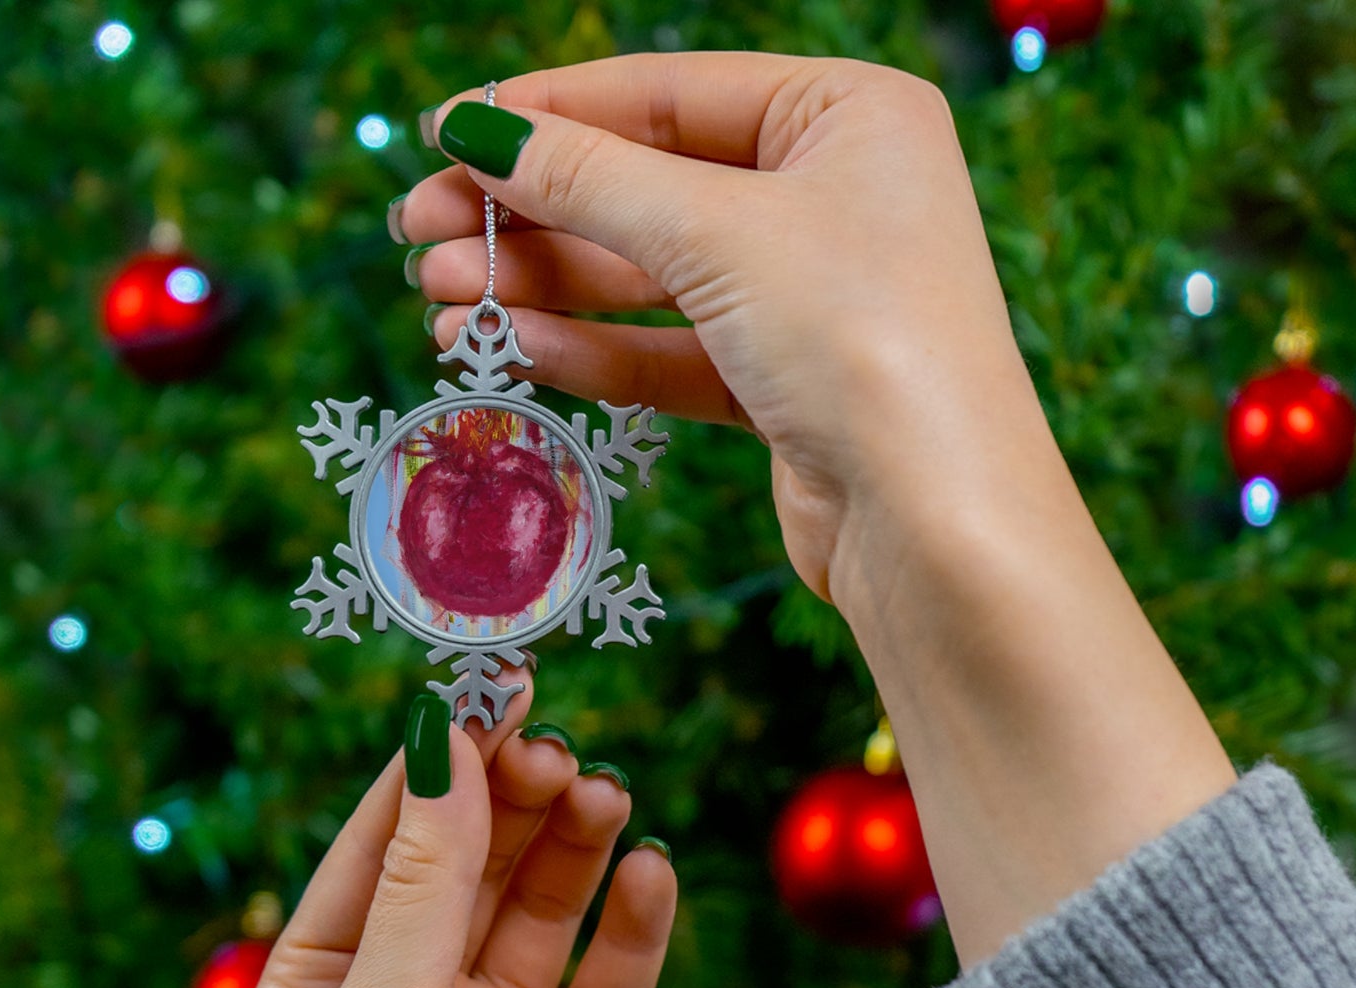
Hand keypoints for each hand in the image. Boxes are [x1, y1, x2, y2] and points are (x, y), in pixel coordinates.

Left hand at [247, 678, 675, 987]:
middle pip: (475, 862)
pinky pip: (609, 983)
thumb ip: (425, 879)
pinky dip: (635, 927)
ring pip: (545, 910)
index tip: (494, 686)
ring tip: (609, 797)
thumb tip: (442, 738)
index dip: (441, 760)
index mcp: (328, 979)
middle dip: (516, 800)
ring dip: (577, 848)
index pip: (388, 837)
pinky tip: (652, 875)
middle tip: (561, 751)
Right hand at [399, 53, 1040, 602]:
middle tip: (419, 235)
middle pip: (649, 188)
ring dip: (546, 289)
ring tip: (441, 303)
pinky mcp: (786, 387)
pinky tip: (516, 350)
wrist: (936, 524)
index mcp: (847, 116)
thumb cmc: (860, 339)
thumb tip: (476, 130)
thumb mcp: (716, 233)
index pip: (667, 94)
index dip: (548, 113)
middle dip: (531, 215)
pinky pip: (673, 353)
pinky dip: (597, 351)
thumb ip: (589, 179)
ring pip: (652, 279)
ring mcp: (810, 297)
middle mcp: (833, 197)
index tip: (443, 133)